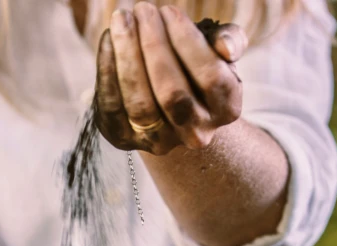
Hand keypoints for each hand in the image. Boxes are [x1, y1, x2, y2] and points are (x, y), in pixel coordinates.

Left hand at [95, 2, 247, 154]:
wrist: (170, 110)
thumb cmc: (196, 70)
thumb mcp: (218, 53)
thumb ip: (229, 41)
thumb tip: (226, 46)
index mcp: (227, 109)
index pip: (210, 76)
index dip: (188, 41)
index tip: (169, 11)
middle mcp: (197, 133)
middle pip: (173, 93)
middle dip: (154, 45)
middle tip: (142, 9)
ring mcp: (161, 141)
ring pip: (141, 103)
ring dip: (127, 55)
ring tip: (122, 20)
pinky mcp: (125, 139)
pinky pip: (112, 107)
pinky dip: (107, 70)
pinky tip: (108, 40)